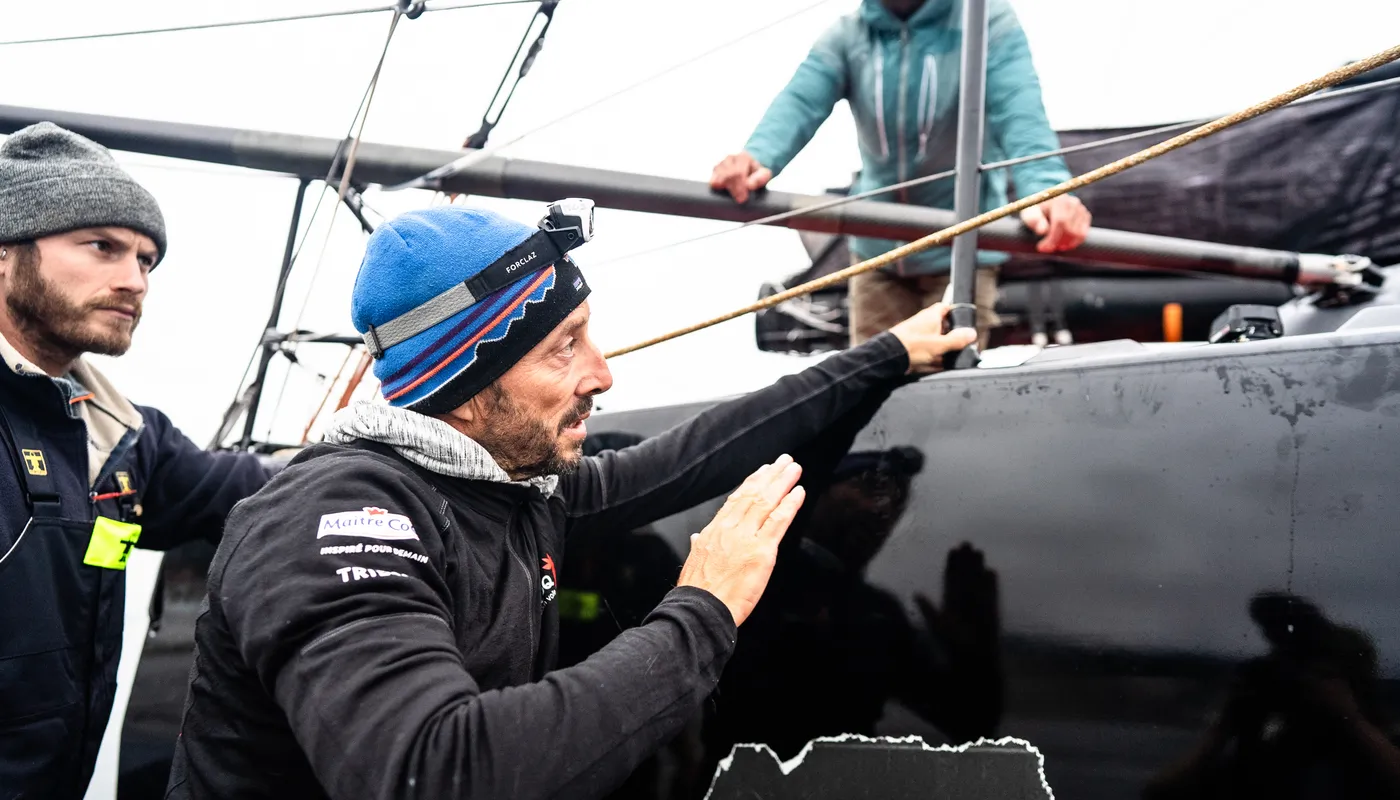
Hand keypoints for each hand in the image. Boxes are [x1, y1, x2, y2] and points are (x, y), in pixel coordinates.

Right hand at [677, 454, 804, 625]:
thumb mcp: (694, 562)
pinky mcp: (762, 551)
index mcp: (714, 531)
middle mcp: (730, 529)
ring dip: (783, 482)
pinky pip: (778, 521)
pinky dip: (790, 505)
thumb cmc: (698, 593)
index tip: (762, 472)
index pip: (736, 500)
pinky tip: (798, 493)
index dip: (751, 483)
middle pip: (753, 494)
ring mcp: (746, 538)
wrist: (700, 609)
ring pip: (767, 502)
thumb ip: (700, 545)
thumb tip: (699, 537)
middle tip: (784, 461)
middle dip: (771, 476)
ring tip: (794, 469)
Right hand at [709, 151, 771, 203]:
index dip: (740, 187)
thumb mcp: (764, 174)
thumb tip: (749, 185)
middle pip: (728, 176)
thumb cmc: (756, 172)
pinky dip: (717, 187)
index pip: (738, 173)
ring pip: (718, 178)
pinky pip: (712, 181)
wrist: (749, 165)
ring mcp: (720, 164)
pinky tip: (724, 190)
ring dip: (725, 189)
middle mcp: (729, 158)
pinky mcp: (714, 171)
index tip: (743, 198)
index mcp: (743, 157)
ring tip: (733, 195)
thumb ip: (760, 179)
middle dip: (734, 189)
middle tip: (740, 200)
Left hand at [887, 302, 977, 373]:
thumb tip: (971, 334)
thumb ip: (957, 339)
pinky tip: (937, 365)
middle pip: (942, 326)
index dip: (955, 313)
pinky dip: (932, 358)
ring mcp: (917, 334)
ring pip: (935, 340)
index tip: (963, 321)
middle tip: (959, 346)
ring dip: (942, 350)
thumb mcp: (940, 344)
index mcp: (931, 316)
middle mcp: (924, 323)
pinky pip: (926, 351)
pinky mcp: (912, 346)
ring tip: (948, 358)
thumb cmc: (912, 346)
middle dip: (950, 337)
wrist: (889, 357)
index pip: (946, 307)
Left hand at [1019, 194, 1091, 253]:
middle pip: (1070, 230)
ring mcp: (1081, 209)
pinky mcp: (1085, 215)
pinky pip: (1083, 234)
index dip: (1052, 238)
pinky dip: (1073, 242)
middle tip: (1046, 248)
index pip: (1060, 222)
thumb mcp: (1029, 214)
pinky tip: (1063, 243)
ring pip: (1078, 234)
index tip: (1042, 248)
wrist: (1044, 203)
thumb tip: (1042, 231)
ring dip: (1065, 244)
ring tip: (1054, 245)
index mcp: (1058, 200)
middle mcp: (1073, 203)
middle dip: (1057, 243)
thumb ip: (1034, 220)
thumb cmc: (1035, 210)